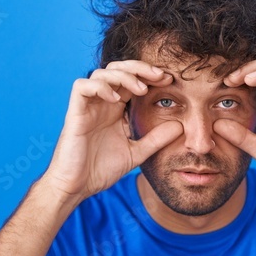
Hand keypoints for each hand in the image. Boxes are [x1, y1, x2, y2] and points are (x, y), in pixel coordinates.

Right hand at [44, 61, 182, 200]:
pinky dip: (100, 87)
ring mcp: (87, 107)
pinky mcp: (75, 113)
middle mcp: (101, 103)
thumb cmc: (100, 170)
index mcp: (115, 109)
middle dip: (139, 68)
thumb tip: (180, 126)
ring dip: (123, 76)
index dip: (149, 76)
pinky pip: (82, 87)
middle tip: (159, 75)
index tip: (169, 80)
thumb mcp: (136, 153)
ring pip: (101, 73)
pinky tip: (115, 99)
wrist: (77, 187)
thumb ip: (156, 139)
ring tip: (141, 90)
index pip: (132, 80)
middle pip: (117, 69)